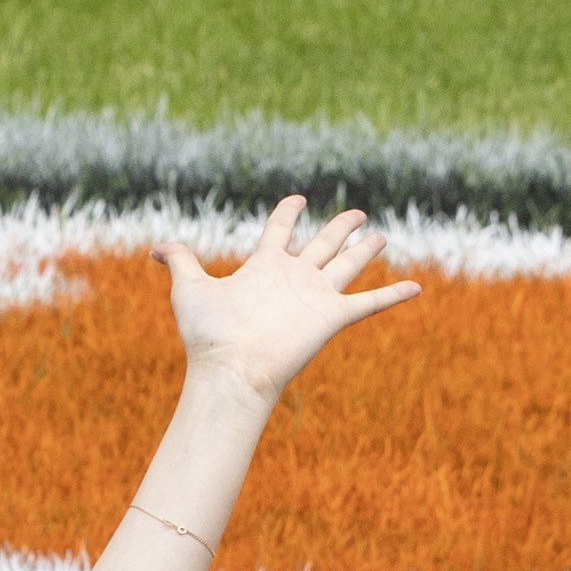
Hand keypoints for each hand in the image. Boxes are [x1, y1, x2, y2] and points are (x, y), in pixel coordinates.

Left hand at [169, 197, 420, 406]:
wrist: (231, 369)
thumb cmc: (208, 335)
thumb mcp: (188, 287)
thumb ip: (180, 260)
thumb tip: (155, 248)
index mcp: (264, 267)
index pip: (280, 232)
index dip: (288, 213)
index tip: (297, 200)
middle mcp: (293, 279)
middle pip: (323, 245)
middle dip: (340, 228)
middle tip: (357, 214)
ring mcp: (315, 297)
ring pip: (348, 265)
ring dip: (366, 251)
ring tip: (382, 236)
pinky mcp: (332, 317)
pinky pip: (369, 304)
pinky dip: (393, 296)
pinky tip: (416, 288)